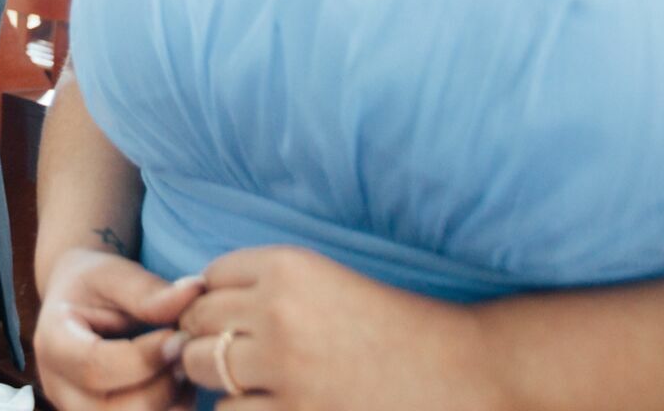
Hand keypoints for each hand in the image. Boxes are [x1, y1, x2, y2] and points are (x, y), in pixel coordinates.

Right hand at [34, 248, 202, 410]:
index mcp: (52, 343)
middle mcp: (59, 388)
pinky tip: (178, 380)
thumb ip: (148, 290)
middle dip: (162, 386)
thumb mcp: (114, 274)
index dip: (145, 358)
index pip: (95, 367)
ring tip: (182, 364)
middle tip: (186, 352)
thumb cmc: (95, 285)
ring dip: (170, 402)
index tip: (180, 336)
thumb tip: (194, 292)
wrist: (77, 302)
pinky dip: (171, 409)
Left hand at [176, 246, 498, 410]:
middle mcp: (279, 310)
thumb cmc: (401, 330)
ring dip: (218, 382)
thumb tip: (195, 299)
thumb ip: (270, 288)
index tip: (240, 323)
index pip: (211, 276)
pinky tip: (275, 409)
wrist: (469, 373)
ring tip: (257, 388)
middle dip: (207, 340)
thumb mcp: (331, 285)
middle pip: (196, 322)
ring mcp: (284, 366)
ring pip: (199, 368)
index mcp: (290, 267)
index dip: (220, 302)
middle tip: (242, 361)